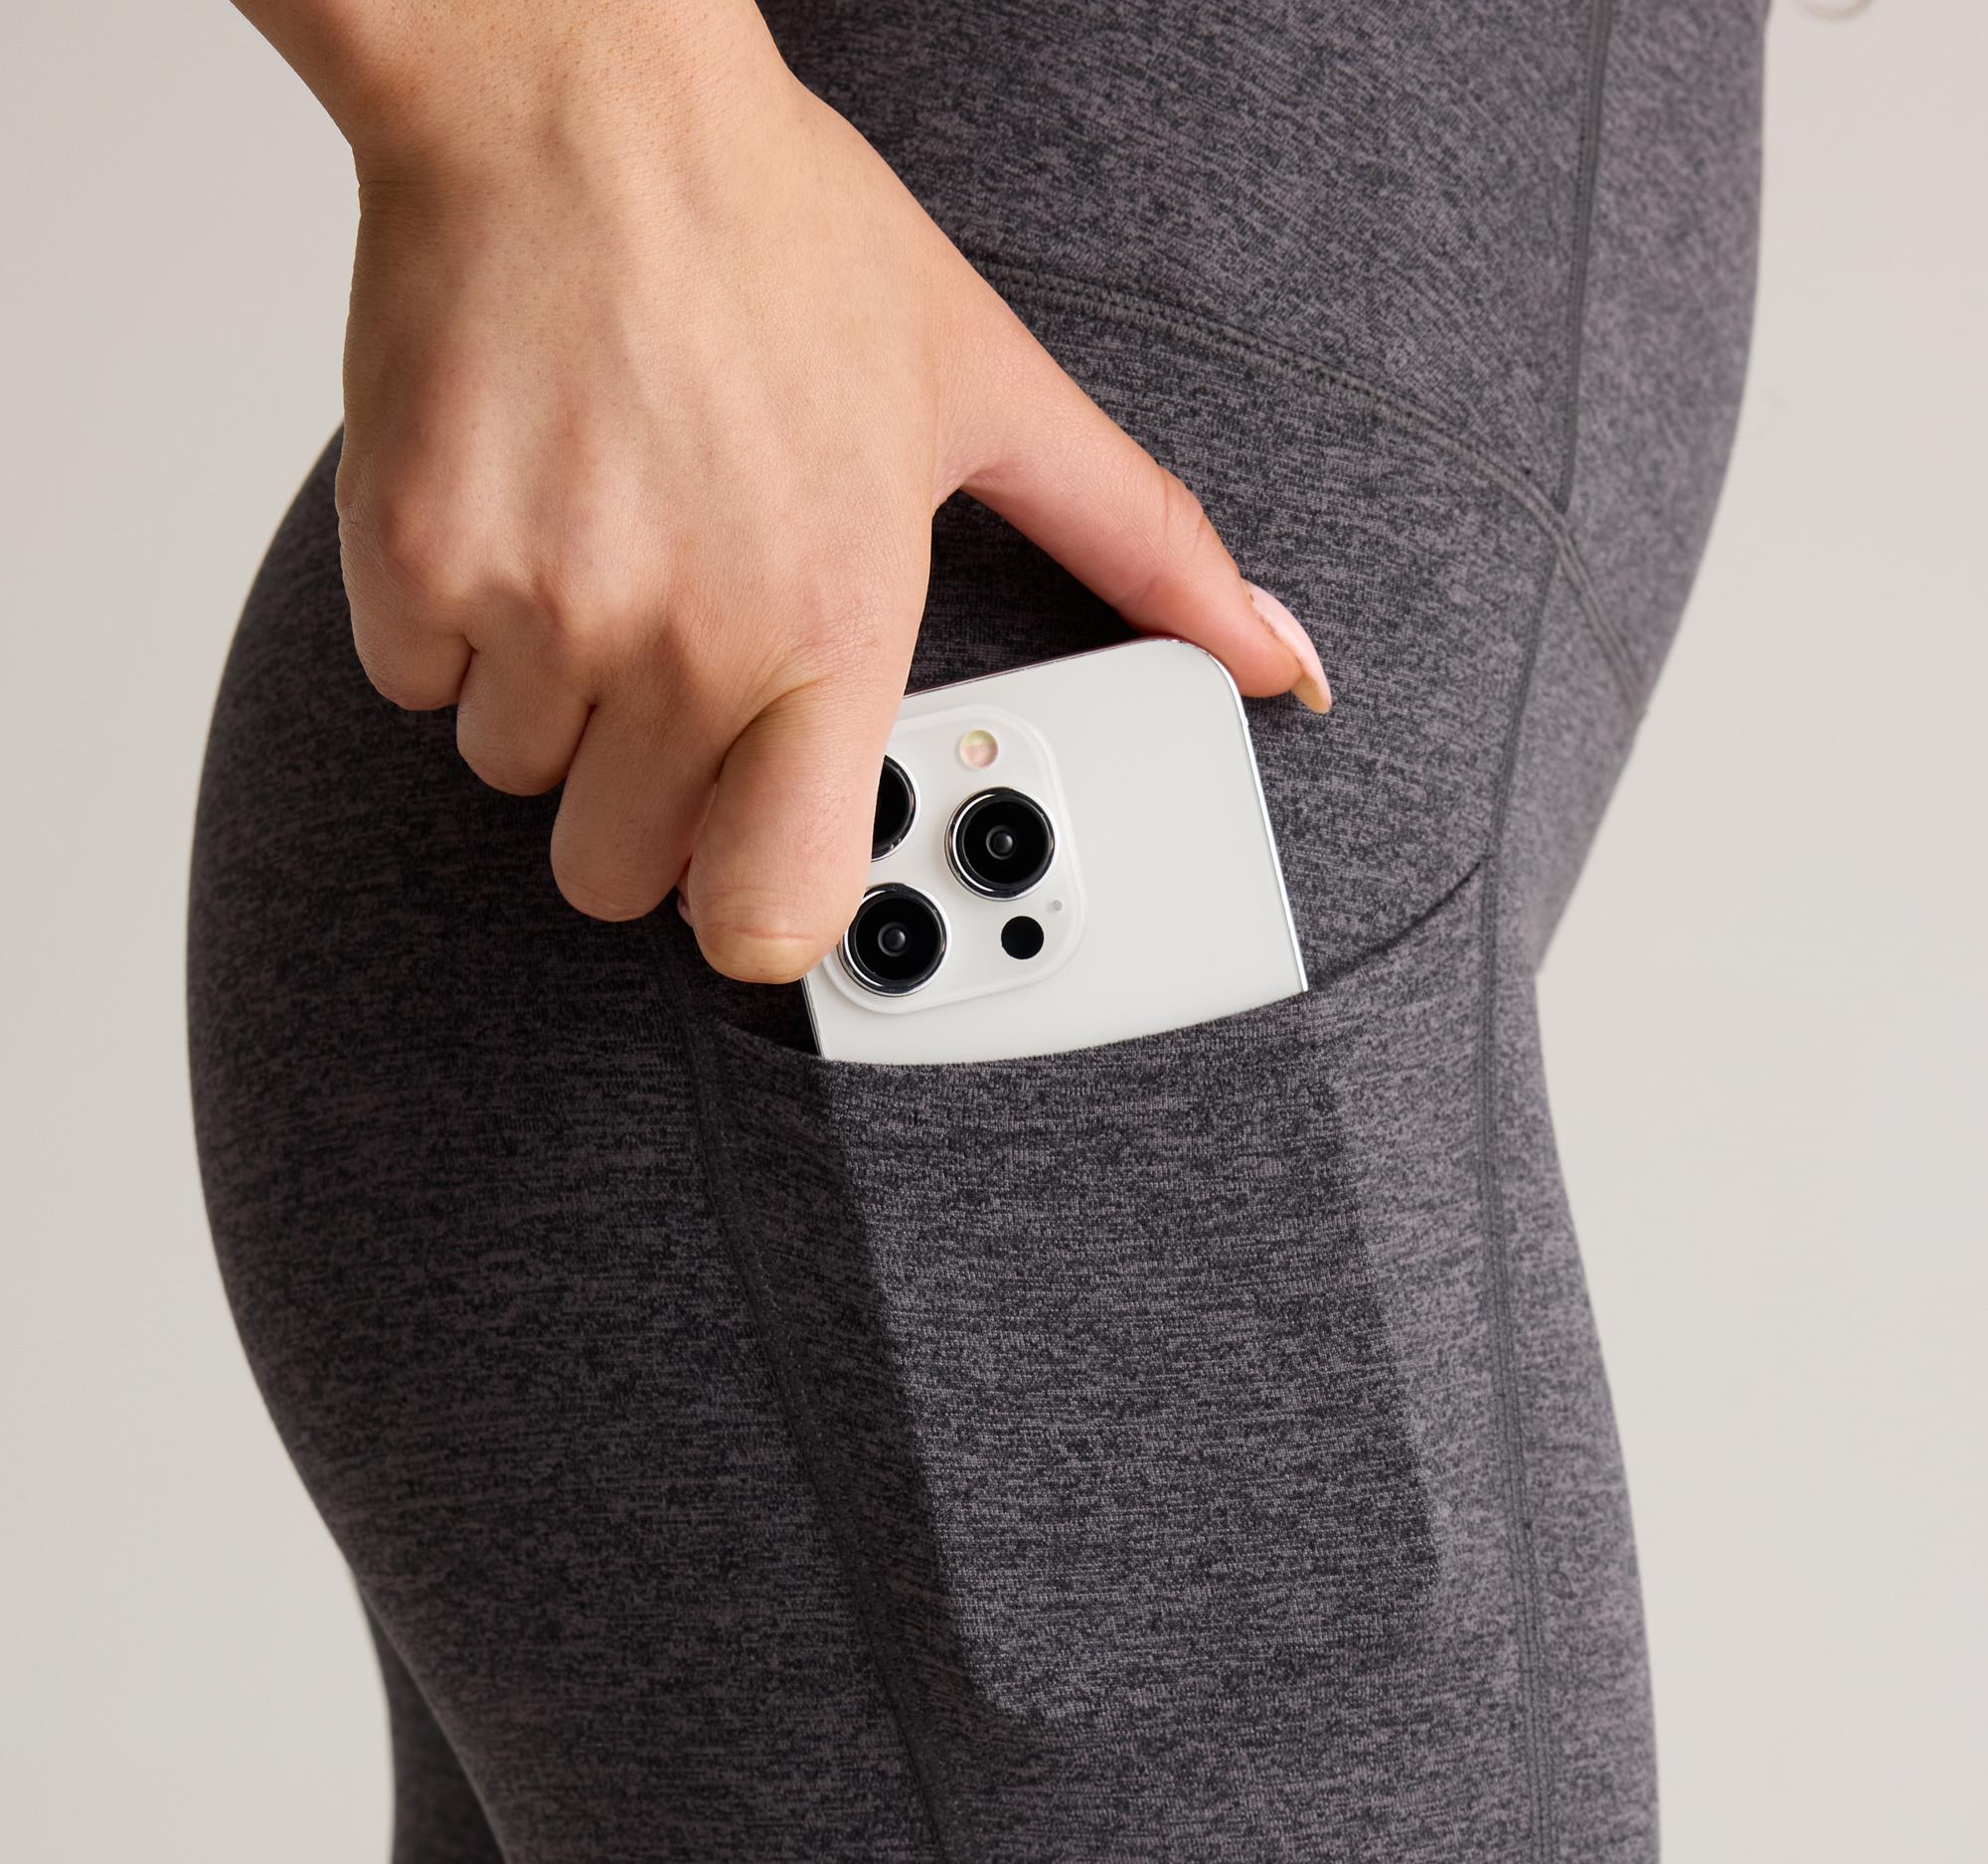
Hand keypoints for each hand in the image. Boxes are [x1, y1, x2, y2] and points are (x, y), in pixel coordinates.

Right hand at [266, 0, 1331, 978]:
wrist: (577, 95)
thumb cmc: (778, 237)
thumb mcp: (993, 393)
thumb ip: (1141, 548)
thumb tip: (1280, 658)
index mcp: (832, 634)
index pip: (766, 921)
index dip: (752, 908)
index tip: (748, 853)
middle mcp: (686, 646)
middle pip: (613, 875)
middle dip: (639, 794)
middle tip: (672, 655)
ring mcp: (543, 607)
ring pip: (512, 773)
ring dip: (546, 695)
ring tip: (602, 540)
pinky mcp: (419, 559)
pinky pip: (413, 680)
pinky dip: (445, 617)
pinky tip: (515, 502)